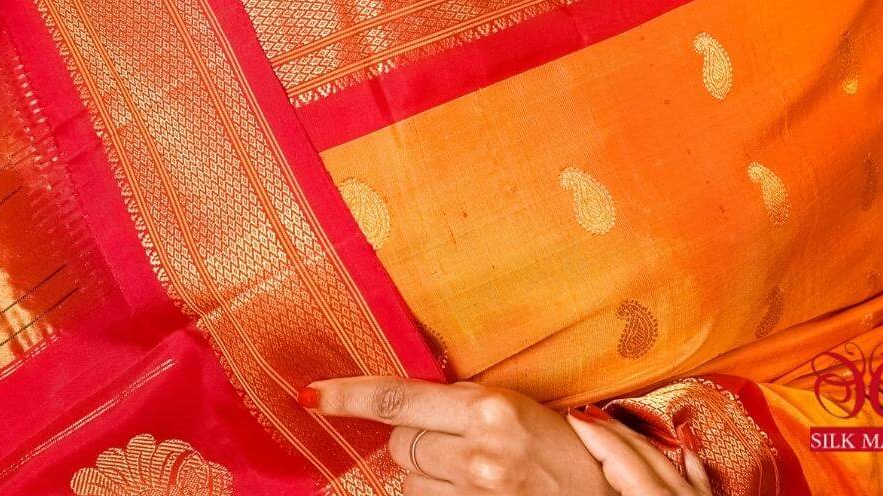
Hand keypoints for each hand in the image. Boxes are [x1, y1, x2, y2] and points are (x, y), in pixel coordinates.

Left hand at [297, 375, 613, 494]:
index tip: (311, 395)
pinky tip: (467, 491)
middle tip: (452, 443)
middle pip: (401, 444)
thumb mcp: (522, 408)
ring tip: (471, 475)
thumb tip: (402, 410)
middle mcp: (480, 454)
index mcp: (491, 409)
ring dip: (426, 479)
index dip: (349, 397)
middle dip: (413, 441)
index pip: (399, 399)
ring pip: (409, 485)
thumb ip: (466, 406)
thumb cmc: (571, 452)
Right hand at [567, 408, 711, 493]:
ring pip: (665, 458)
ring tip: (617, 425)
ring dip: (638, 440)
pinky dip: (687, 459)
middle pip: (639, 450)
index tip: (572, 415)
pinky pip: (698, 477)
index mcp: (654, 495)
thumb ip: (600, 492)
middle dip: (609, 429)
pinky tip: (684, 444)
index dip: (592, 432)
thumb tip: (572, 480)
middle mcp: (678, 492)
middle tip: (584, 414)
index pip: (618, 454)